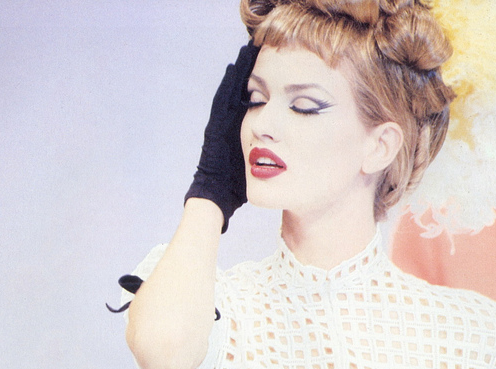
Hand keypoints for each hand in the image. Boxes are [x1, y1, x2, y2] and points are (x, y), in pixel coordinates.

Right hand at [184, 41, 258, 231]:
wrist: (215, 194)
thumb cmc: (235, 186)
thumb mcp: (251, 165)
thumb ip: (261, 154)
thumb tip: (280, 149)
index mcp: (238, 132)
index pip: (252, 103)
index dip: (260, 85)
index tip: (271, 66)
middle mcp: (228, 124)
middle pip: (241, 91)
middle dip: (248, 71)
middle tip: (257, 47)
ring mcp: (220, 124)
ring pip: (232, 91)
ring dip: (238, 71)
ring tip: (248, 50)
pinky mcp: (216, 125)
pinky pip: (223, 100)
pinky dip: (229, 84)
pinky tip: (236, 67)